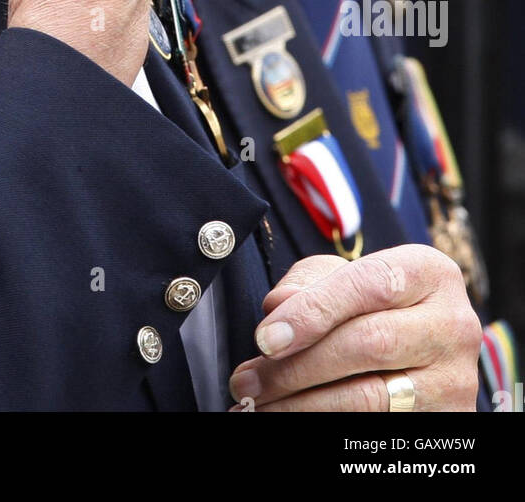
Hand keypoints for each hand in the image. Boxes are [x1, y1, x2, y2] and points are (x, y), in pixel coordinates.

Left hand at [229, 246, 481, 411]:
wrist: (421, 348)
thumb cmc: (371, 303)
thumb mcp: (342, 278)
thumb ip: (309, 284)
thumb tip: (279, 309)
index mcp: (429, 272)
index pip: (369, 285)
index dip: (313, 312)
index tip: (265, 339)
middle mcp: (452, 324)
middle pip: (369, 344)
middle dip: (297, 366)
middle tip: (247, 381)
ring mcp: (454, 378)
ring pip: (372, 397)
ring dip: (304, 405)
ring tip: (259, 405)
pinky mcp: (448, 421)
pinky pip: (378, 428)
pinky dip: (326, 425)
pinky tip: (289, 418)